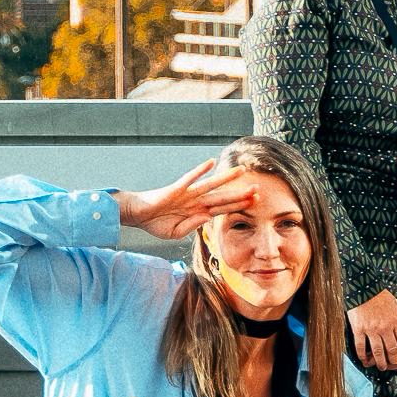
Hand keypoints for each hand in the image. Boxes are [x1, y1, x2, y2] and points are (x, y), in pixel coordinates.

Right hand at [118, 159, 257, 240]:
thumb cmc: (156, 223)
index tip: (256, 203)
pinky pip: (189, 178)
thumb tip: (206, 218)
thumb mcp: (175, 233)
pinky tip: (211, 163)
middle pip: (223, 197)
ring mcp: (187, 194)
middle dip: (240, 194)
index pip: (223, 209)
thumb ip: (191, 227)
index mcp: (198, 213)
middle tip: (258, 189)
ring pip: (211, 185)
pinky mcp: (176, 189)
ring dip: (226, 179)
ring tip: (242, 171)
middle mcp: (196, 201)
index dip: (239, 206)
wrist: (137, 215)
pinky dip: (199, 171)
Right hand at [349, 292, 396, 373]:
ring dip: (380, 363)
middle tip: (392, 365)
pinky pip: (361, 347)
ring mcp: (371, 330)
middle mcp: (385, 328)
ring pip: (378, 352)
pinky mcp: (358, 330)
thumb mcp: (395, 306)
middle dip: (394, 360)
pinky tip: (364, 361)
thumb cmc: (380, 296)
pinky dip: (363, 356)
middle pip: (392, 350)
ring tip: (381, 367)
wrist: (363, 289)